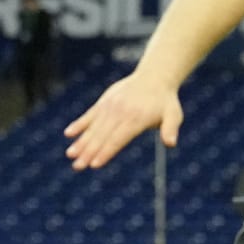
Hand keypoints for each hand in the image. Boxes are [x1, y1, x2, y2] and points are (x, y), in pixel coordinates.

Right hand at [64, 73, 182, 170]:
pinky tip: (68, 134)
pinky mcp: (104, 102)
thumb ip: (171, 129)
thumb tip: (170, 143)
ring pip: (93, 127)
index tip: (94, 164)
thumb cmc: (165, 101)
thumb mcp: (174, 115)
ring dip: (81, 142)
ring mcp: (110, 106)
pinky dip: (79, 124)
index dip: (106, 152)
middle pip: (102, 136)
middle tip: (77, 167)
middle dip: (89, 153)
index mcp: (136, 119)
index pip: (118, 139)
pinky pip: (90, 115)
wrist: (154, 77)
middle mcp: (120, 113)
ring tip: (70, 155)